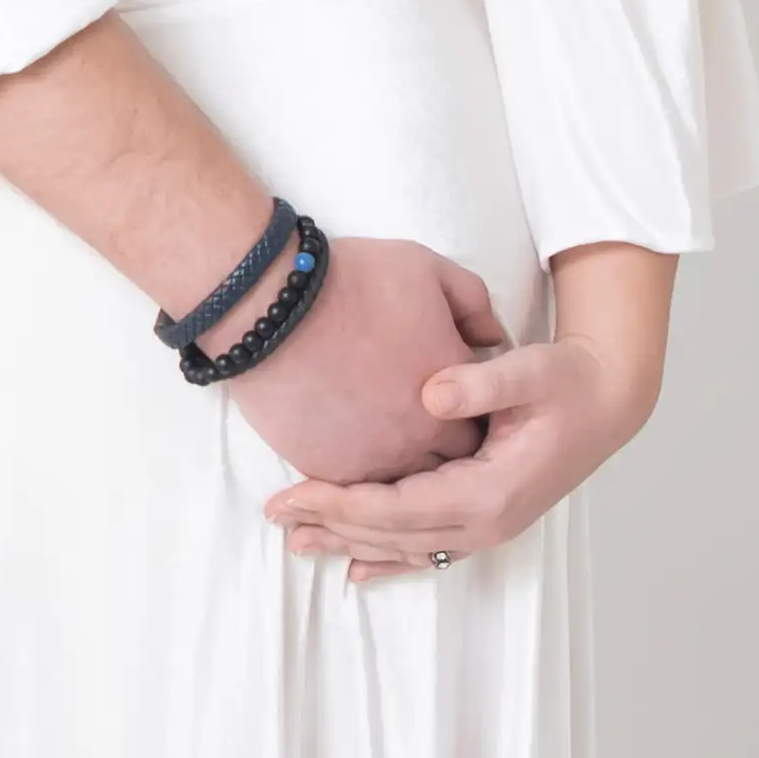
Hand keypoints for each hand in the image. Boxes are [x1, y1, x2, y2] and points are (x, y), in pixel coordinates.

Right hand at [222, 237, 506, 481]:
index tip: (449, 403)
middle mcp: (418, 439)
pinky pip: (351, 487)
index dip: (466, 417)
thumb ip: (472, 305)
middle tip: (411, 423)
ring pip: (397, 484)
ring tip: (376, 437)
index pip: (479, 430)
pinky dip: (353, 472)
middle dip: (434, 449)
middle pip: (444, 465)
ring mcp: (370, 460)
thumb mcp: (430, 270)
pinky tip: (346, 446)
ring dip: (393, 465)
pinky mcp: (325, 469)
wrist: (269, 305)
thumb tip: (488, 340)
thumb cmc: (354, 281)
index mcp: (452, 395)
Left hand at [266, 326, 657, 578]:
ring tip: (297, 543)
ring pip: (405, 548)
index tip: (292, 493)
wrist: (607, 402)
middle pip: (392, 534)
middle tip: (276, 514)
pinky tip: (354, 569)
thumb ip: (483, 380)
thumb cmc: (567, 382)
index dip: (341, 504)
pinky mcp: (484, 521)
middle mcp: (488, 521)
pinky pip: (427, 550)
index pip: (399, 508)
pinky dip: (388, 560)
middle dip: (331, 526)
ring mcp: (487, 528)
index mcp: (492, 490)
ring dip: (350, 546)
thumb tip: (431, 392)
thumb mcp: (531, 369)